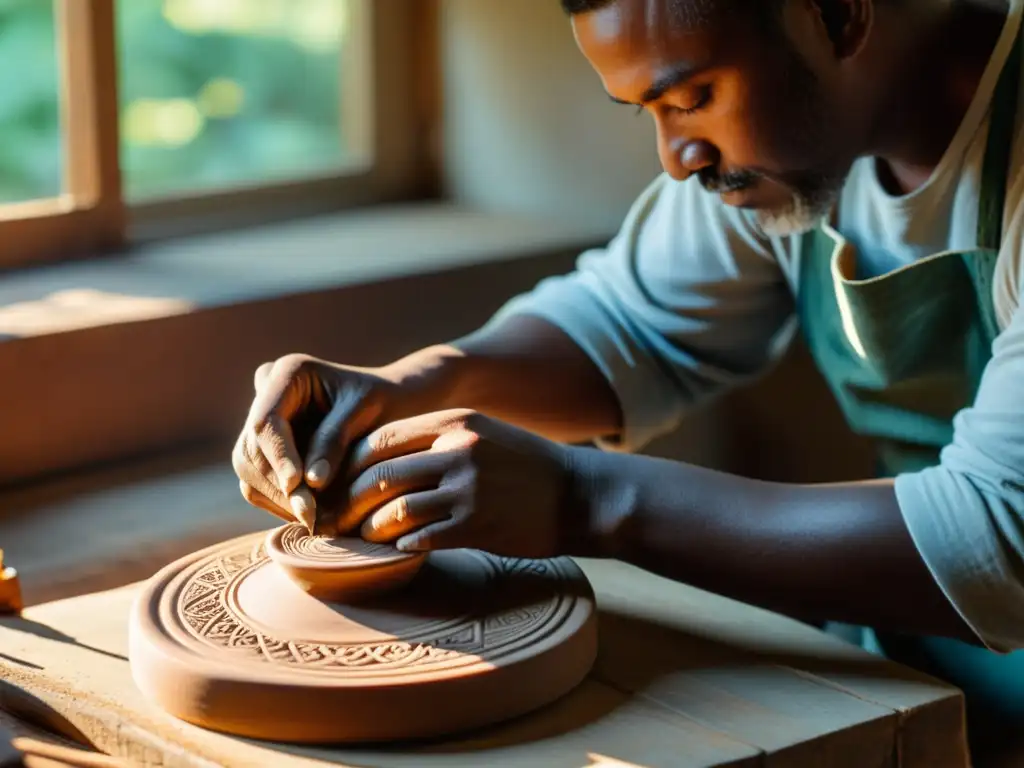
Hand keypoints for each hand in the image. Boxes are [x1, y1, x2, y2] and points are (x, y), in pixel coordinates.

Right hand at [232, 353, 431, 524]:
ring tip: (314, 519)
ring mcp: (261, 425)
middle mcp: (266, 395)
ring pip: (248, 469)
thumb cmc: (383, 402)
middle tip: (311, 515)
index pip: (266, 421)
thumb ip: (335, 440)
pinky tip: (309, 514)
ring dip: (278, 498)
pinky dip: (279, 502)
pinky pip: (256, 483)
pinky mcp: (263, 451)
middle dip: (279, 485)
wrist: (389, 408)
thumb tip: (310, 482)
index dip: (278, 456)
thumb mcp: (365, 411)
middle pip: (251, 448)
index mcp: (289, 372)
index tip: (297, 485)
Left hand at [335, 409, 584, 557]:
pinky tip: (396, 551)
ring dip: (369, 529)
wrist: (581, 495)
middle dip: (347, 501)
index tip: (337, 484)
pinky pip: (421, 539)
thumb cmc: (527, 467)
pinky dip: (401, 547)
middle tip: (332, 520)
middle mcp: (457, 450)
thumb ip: (437, 439)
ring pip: (394, 509)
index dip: (349, 464)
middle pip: (379, 474)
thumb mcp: (483, 434)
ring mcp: (468, 489)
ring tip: (360, 538)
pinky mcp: (477, 525)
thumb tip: (383, 457)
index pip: (380, 439)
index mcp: (454, 423)